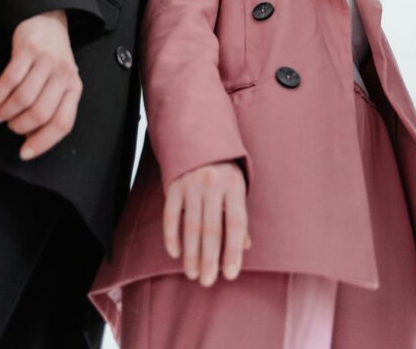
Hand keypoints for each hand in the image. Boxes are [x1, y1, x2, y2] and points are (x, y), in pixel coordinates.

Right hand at [0, 10, 81, 159]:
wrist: (47, 21)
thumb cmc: (51, 60)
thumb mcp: (59, 83)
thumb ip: (51, 109)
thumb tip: (31, 139)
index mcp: (74, 88)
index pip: (63, 123)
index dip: (43, 142)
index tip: (24, 153)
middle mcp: (63, 75)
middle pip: (41, 113)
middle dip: (20, 126)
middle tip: (10, 126)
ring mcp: (46, 61)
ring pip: (24, 98)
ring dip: (7, 112)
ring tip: (0, 115)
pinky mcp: (28, 50)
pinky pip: (10, 79)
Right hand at [163, 162, 250, 286]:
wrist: (199, 132)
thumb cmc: (223, 166)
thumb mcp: (237, 185)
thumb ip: (238, 214)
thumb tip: (244, 246)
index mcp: (234, 184)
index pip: (236, 223)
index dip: (233, 251)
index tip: (230, 275)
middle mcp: (213, 183)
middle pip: (211, 228)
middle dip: (209, 259)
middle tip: (208, 282)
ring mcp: (191, 183)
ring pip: (191, 225)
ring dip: (191, 253)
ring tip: (192, 274)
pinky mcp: (174, 183)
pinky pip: (171, 214)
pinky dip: (172, 236)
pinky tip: (175, 253)